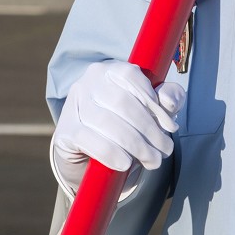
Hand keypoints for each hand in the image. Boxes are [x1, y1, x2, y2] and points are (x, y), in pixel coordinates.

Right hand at [50, 61, 183, 197]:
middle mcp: (88, 82)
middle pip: (123, 102)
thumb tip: (169, 101)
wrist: (92, 158)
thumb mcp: (153, 111)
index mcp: (110, 70)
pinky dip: (111, 153)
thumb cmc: (127, 127)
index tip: (170, 126)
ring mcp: (73, 105)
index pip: (131, 76)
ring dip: (136, 145)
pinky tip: (125, 164)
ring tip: (152, 160)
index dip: (153, 101)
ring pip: (108, 122)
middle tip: (164, 151)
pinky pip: (90, 140)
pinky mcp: (64, 131)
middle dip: (149, 130)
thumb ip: (168, 99)